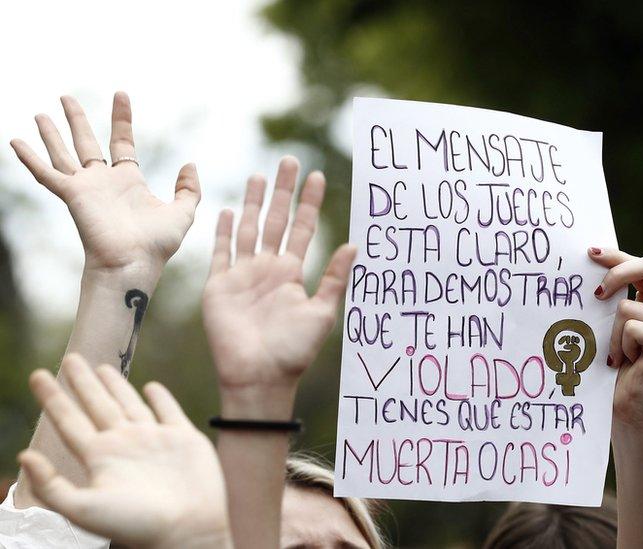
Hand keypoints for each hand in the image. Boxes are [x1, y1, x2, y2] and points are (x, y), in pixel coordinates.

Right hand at [9, 93, 200, 275]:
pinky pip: (46, 173)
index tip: (120, 95)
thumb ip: (189, 189)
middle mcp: (103, 181)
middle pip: (86, 142)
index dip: (121, 119)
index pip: (122, 142)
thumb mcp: (182, 212)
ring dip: (51, 133)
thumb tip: (189, 163)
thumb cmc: (156, 244)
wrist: (133, 262)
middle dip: (77, 119)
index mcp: (129, 182)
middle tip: (66, 96)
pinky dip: (30, 158)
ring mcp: (85, 188)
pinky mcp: (71, 195)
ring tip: (40, 113)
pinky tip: (15, 141)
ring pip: (63, 153)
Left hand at [18, 355, 229, 548]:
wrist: (187, 529)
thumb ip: (51, 486)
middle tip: (69, 358)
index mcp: (99, 457)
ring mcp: (154, 439)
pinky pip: (168, 410)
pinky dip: (160, 397)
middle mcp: (124, 444)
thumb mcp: (83, 509)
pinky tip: (152, 387)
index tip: (35, 375)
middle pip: (97, 405)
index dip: (52, 398)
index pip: (69, 421)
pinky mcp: (183, 438)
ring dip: (116, 385)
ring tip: (103, 367)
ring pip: (129, 404)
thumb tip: (22, 456)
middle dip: (82, 382)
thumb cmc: (136, 525)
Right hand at [203, 156, 355, 393]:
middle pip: (276, 221)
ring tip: (260, 175)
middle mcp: (268, 269)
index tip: (317, 176)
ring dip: (254, 203)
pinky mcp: (219, 286)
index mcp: (292, 274)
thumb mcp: (323, 312)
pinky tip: (230, 210)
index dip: (308, 204)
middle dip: (282, 192)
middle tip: (290, 161)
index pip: (302, 229)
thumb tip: (354, 244)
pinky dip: (224, 232)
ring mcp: (243, 275)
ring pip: (249, 229)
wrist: (259, 376)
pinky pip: (221, 253)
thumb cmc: (293, 350)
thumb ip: (335, 278)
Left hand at [590, 249, 642, 427]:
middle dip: (618, 273)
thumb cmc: (611, 370)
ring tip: (618, 356)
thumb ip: (610, 300)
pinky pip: (631, 328)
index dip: (619, 255)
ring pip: (626, 307)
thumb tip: (590, 267)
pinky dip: (618, 346)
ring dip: (611, 334)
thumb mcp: (608, 327)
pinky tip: (625, 363)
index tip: (591, 253)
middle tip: (596, 295)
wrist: (624, 410)